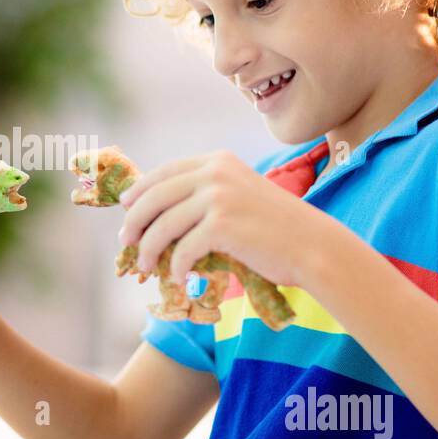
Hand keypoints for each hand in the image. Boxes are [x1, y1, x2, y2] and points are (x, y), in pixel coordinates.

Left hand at [115, 149, 331, 288]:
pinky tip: (177, 277)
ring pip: (163, 225)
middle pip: (155, 196)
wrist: (312, 245)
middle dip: (135, 221)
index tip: (126, 208)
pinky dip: (176, 266)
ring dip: (149, 249)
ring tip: (145, 267)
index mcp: (217, 161)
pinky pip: (183, 249)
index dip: (140, 190)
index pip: (165, 172)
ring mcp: (218, 197)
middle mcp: (215, 173)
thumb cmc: (275, 227)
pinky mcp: (222, 226)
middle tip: (125, 241)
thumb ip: (204, 195)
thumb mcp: (239, 196)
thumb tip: (158, 212)